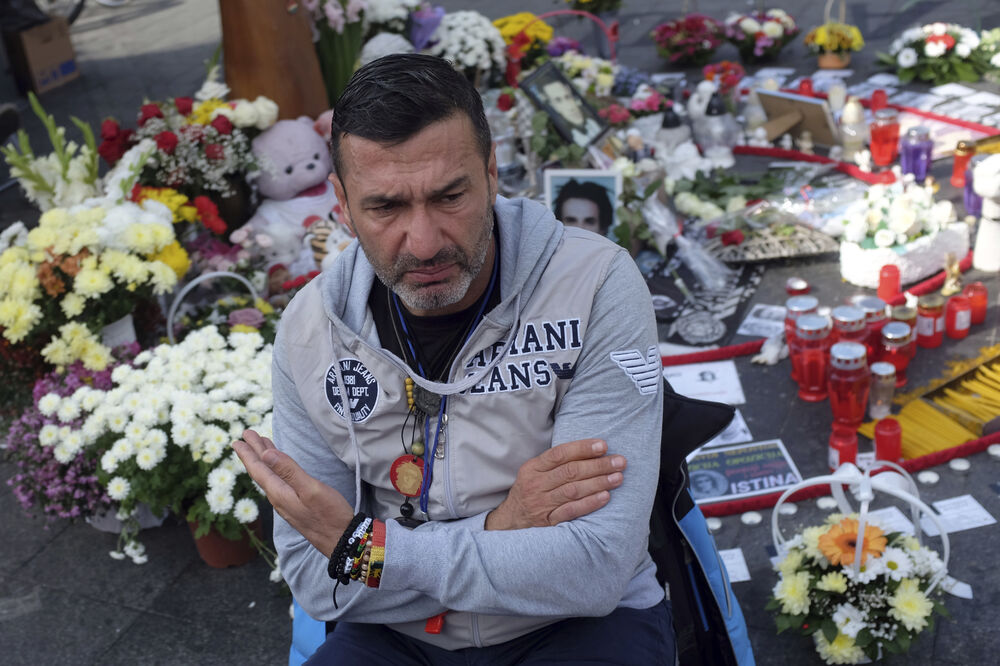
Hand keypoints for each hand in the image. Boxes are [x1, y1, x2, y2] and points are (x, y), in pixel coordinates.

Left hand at [232, 429, 353, 557]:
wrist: (341, 540)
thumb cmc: (329, 514)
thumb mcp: (310, 489)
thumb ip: (288, 471)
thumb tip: (266, 455)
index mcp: (279, 493)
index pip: (259, 469)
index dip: (249, 453)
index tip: (239, 439)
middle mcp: (279, 499)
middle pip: (262, 472)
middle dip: (254, 453)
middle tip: (245, 436)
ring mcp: (287, 504)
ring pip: (270, 477)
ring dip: (265, 460)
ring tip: (261, 447)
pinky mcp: (295, 506)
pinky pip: (279, 483)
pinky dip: (275, 470)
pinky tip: (278, 470)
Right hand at [485, 439, 624, 530]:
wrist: (510, 522)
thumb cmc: (530, 492)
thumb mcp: (533, 473)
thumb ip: (554, 462)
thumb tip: (589, 449)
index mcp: (532, 468)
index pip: (560, 454)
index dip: (583, 448)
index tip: (604, 445)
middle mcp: (536, 485)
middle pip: (570, 471)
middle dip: (598, 465)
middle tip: (620, 461)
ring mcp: (541, 504)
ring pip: (573, 490)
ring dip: (598, 482)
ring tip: (618, 477)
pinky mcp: (548, 522)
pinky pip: (571, 511)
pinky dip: (589, 503)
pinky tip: (605, 496)